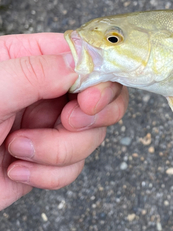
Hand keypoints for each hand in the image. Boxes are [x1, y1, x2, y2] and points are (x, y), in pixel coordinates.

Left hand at [0, 33, 127, 210]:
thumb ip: (34, 72)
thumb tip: (79, 65)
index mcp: (28, 62)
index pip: (83, 56)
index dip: (99, 77)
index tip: (88, 99)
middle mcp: (44, 93)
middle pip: (101, 98)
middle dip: (90, 118)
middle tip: (68, 122)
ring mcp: (47, 128)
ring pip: (91, 137)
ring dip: (58, 150)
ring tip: (17, 149)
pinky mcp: (46, 163)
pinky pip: (73, 169)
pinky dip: (48, 174)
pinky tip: (14, 169)